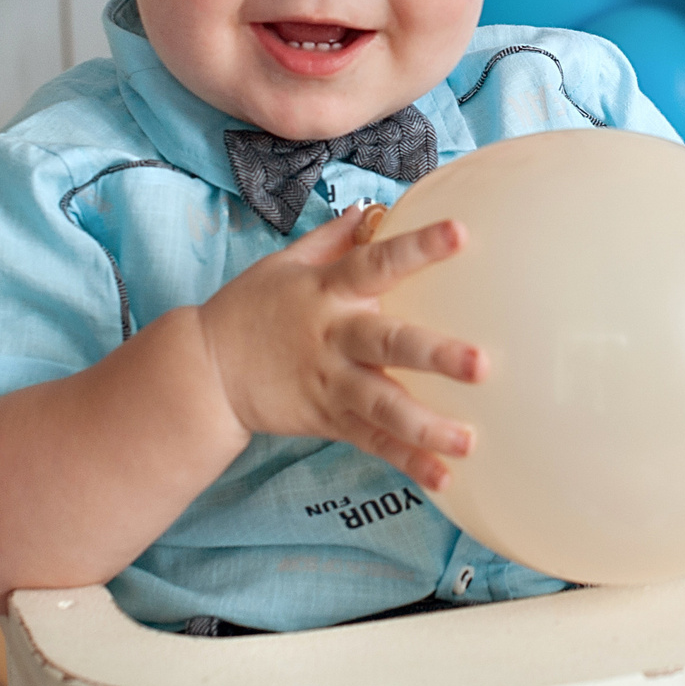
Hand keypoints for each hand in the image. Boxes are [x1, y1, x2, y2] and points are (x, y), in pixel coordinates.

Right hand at [196, 204, 486, 490]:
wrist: (203, 371)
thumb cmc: (250, 309)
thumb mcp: (285, 263)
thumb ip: (334, 238)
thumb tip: (374, 207)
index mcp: (326, 290)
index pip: (377, 262)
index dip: (417, 247)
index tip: (460, 233)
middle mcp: (332, 337)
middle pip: (387, 343)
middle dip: (433, 355)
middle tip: (481, 364)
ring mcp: (330, 383)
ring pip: (382, 405)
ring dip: (426, 425)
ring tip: (468, 440)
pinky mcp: (328, 421)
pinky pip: (372, 443)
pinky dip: (407, 462)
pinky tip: (444, 478)